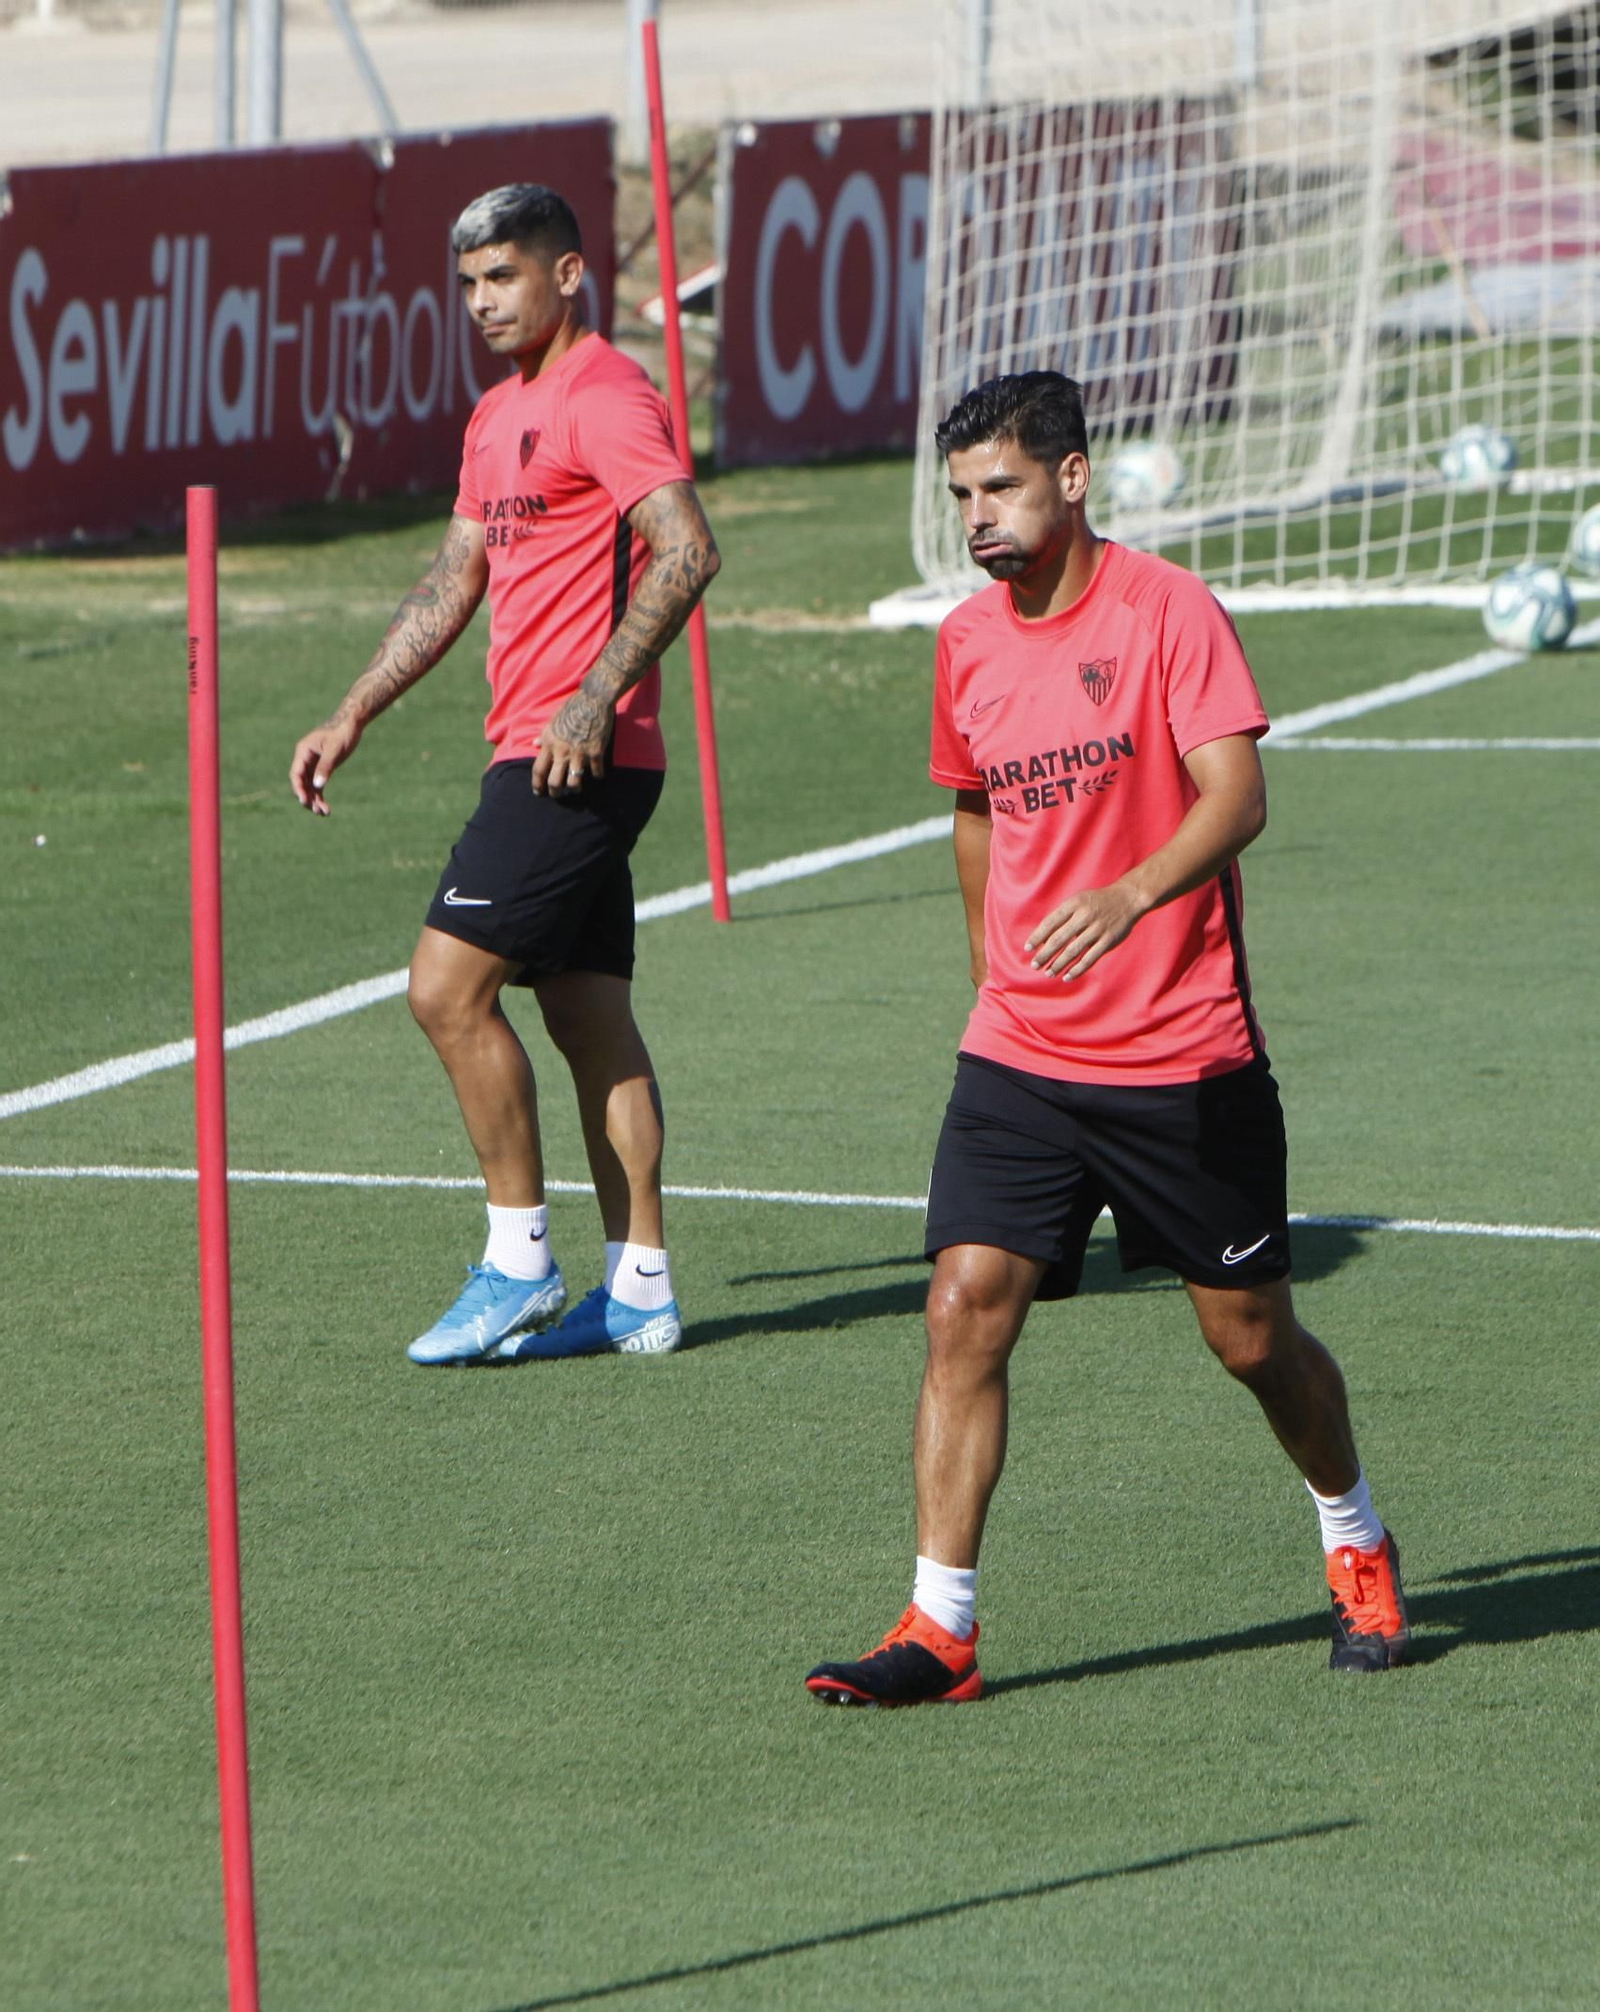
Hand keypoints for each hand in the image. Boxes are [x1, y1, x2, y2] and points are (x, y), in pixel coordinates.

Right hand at [289, 714, 362, 814]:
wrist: (352, 723)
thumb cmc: (342, 733)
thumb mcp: (334, 750)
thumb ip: (325, 767)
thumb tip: (318, 786)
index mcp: (303, 751)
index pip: (296, 774)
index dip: (298, 788)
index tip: (304, 801)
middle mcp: (305, 759)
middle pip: (301, 783)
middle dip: (308, 798)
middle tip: (317, 811)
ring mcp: (313, 764)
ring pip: (310, 786)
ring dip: (315, 800)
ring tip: (324, 813)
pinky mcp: (322, 768)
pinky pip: (318, 785)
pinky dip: (321, 796)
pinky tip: (326, 809)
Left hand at [531, 691, 613, 794]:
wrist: (593, 700)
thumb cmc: (572, 709)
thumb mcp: (553, 722)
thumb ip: (544, 736)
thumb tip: (534, 744)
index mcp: (550, 743)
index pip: (538, 769)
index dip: (537, 784)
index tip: (538, 792)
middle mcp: (562, 750)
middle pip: (554, 781)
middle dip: (555, 793)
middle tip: (558, 795)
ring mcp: (580, 753)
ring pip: (574, 782)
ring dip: (576, 788)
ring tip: (577, 788)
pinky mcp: (596, 752)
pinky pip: (596, 773)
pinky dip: (598, 776)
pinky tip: (598, 774)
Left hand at [1025, 883, 1145, 980]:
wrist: (1127, 898)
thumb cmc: (1096, 902)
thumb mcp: (1078, 901)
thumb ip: (1062, 917)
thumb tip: (1042, 939)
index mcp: (1074, 904)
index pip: (1050, 923)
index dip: (1037, 937)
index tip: (1027, 949)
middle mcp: (1084, 916)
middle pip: (1059, 939)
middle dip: (1044, 954)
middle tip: (1034, 965)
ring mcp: (1097, 929)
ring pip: (1073, 951)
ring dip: (1058, 964)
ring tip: (1048, 973)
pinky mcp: (1108, 941)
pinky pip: (1090, 958)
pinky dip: (1077, 969)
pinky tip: (1067, 976)